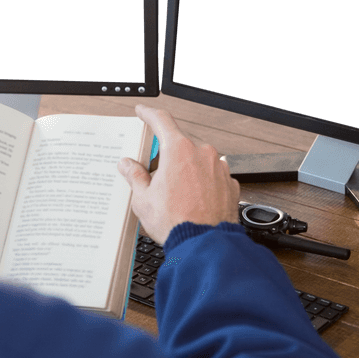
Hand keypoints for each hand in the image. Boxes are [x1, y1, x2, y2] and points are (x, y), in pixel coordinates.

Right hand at [117, 104, 240, 244]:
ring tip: (176, 195)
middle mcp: (203, 153)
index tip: (143, 112)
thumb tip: (127, 165)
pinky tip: (193, 200)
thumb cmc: (176, 223)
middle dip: (168, 156)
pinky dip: (203, 183)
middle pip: (181, 144)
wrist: (204, 245)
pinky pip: (213, 176)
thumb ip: (135, 176)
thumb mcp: (143, 199)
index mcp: (179, 150)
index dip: (149, 114)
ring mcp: (219, 168)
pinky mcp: (230, 184)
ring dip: (187, 170)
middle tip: (156, 175)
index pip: (162, 121)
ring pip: (198, 160)